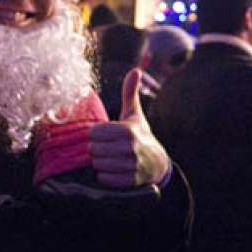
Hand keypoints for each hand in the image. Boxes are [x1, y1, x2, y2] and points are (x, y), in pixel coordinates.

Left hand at [88, 69, 169, 187]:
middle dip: (97, 148)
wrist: (158, 163)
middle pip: (93, 149)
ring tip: (110, 158)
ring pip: (98, 164)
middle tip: (107, 147)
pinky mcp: (129, 181)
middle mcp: (129, 148)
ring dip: (101, 162)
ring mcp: (130, 166)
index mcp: (127, 130)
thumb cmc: (140, 135)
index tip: (105, 135)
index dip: (97, 134)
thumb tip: (135, 70)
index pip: (94, 133)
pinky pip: (104, 178)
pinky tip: (113, 169)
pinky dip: (105, 175)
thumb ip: (130, 92)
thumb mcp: (135, 114)